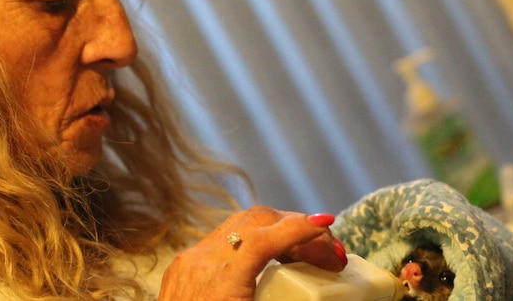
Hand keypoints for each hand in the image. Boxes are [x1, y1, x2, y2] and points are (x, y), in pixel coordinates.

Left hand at [158, 206, 347, 300]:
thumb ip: (288, 299)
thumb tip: (319, 294)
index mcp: (221, 285)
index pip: (262, 239)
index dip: (297, 228)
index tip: (326, 224)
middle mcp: (202, 263)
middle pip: (256, 221)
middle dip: (298, 227)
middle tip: (330, 252)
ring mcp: (189, 260)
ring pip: (239, 223)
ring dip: (277, 229)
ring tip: (307, 252)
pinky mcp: (182, 263)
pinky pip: (222, 236)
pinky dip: (253, 237)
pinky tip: (272, 254)